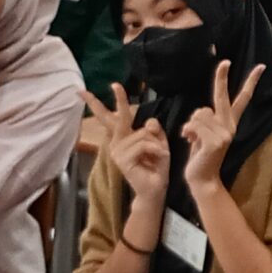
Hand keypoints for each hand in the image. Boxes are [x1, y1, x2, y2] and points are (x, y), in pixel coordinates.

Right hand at [85, 85, 172, 204]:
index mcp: (124, 137)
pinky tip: (157, 159)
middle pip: (116, 117)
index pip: (117, 116)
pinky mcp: (122, 159)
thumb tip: (149, 122)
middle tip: (115, 84)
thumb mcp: (158, 142)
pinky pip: (144, 144)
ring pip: (143, 133)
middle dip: (118, 100)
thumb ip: (153, 130)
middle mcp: (117, 142)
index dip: (116, 100)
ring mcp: (117, 151)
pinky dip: (155, 150)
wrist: (156, 188)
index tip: (113, 84)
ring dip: (156, 143)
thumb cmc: (156, 165)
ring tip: (157, 156)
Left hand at [180, 61, 263, 189]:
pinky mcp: (215, 141)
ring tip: (193, 138)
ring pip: (199, 113)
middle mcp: (230, 126)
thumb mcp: (203, 134)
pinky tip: (190, 141)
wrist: (202, 178)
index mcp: (229, 123)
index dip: (250, 82)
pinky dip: (187, 131)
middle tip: (225, 62)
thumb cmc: (200, 155)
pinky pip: (194, 124)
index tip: (259, 67)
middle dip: (222, 77)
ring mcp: (224, 134)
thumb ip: (205, 121)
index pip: (242, 99)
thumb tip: (200, 113)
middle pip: (222, 96)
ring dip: (190, 124)